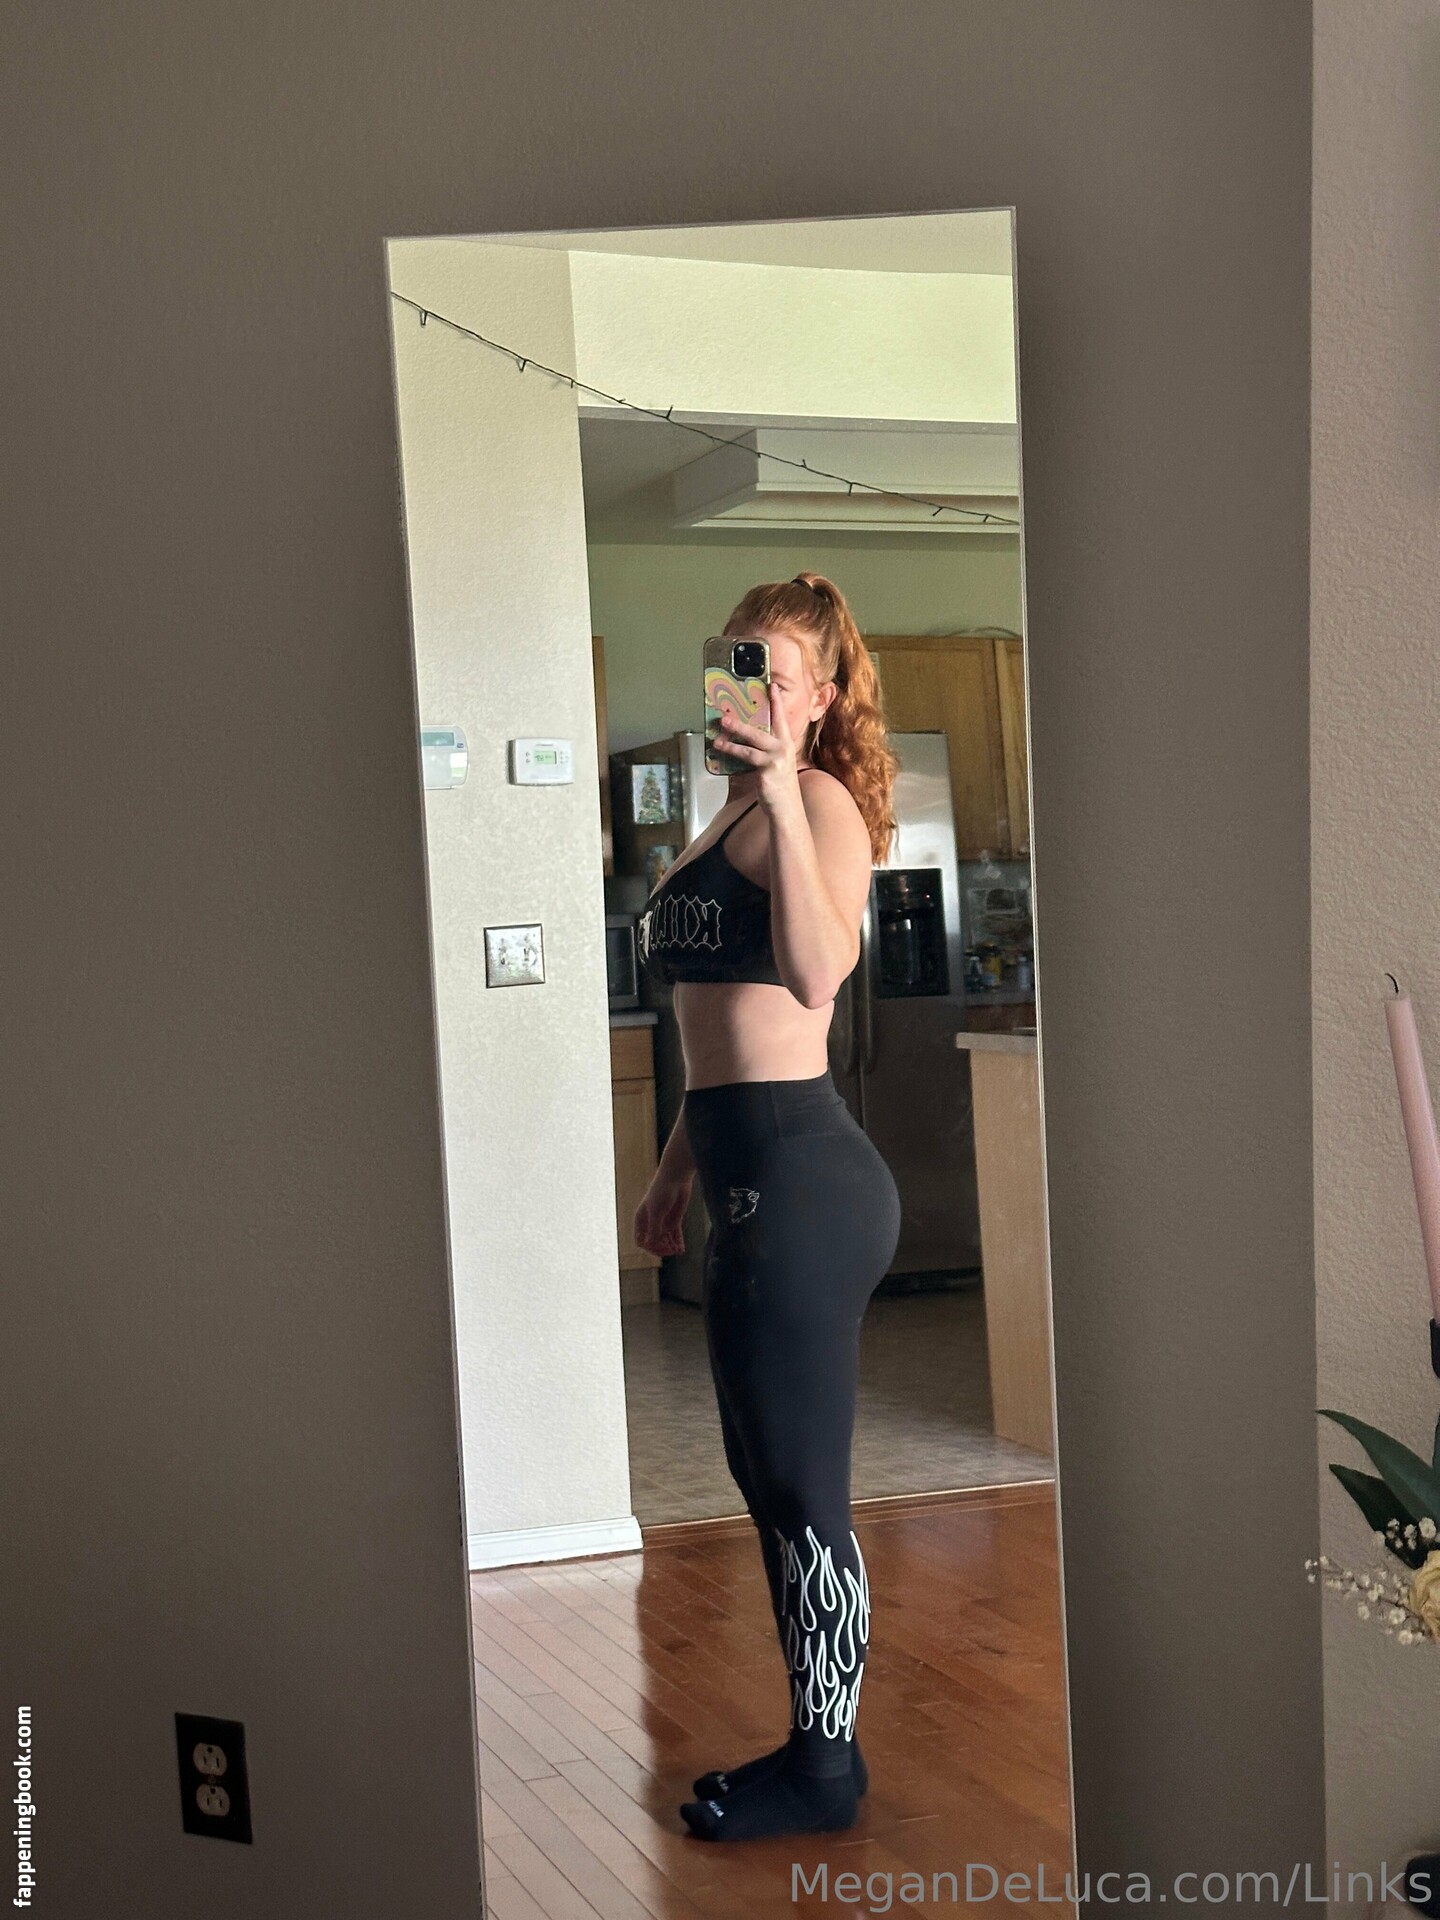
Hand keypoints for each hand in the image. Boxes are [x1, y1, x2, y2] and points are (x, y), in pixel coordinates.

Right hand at [634, 1168, 692, 1257]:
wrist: (676, 1178)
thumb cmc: (662, 1192)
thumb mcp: (656, 1212)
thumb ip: (654, 1229)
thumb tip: (651, 1244)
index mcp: (641, 1220)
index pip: (641, 1241)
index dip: (649, 1247)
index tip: (659, 1244)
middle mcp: (651, 1223)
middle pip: (653, 1243)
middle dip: (661, 1248)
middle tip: (670, 1249)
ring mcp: (663, 1222)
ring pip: (665, 1241)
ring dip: (670, 1247)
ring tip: (677, 1250)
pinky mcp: (674, 1220)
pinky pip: (675, 1236)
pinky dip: (678, 1243)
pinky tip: (681, 1250)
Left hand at [716, 682, 802, 812]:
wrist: (787, 809)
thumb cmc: (780, 787)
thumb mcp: (777, 764)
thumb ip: (764, 751)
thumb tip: (741, 738)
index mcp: (786, 745)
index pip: (781, 719)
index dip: (777, 702)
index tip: (772, 686)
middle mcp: (783, 749)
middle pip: (759, 731)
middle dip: (741, 723)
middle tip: (725, 717)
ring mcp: (776, 760)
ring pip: (749, 746)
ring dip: (731, 740)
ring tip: (716, 737)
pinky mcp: (768, 771)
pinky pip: (745, 759)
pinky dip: (732, 754)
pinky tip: (721, 750)